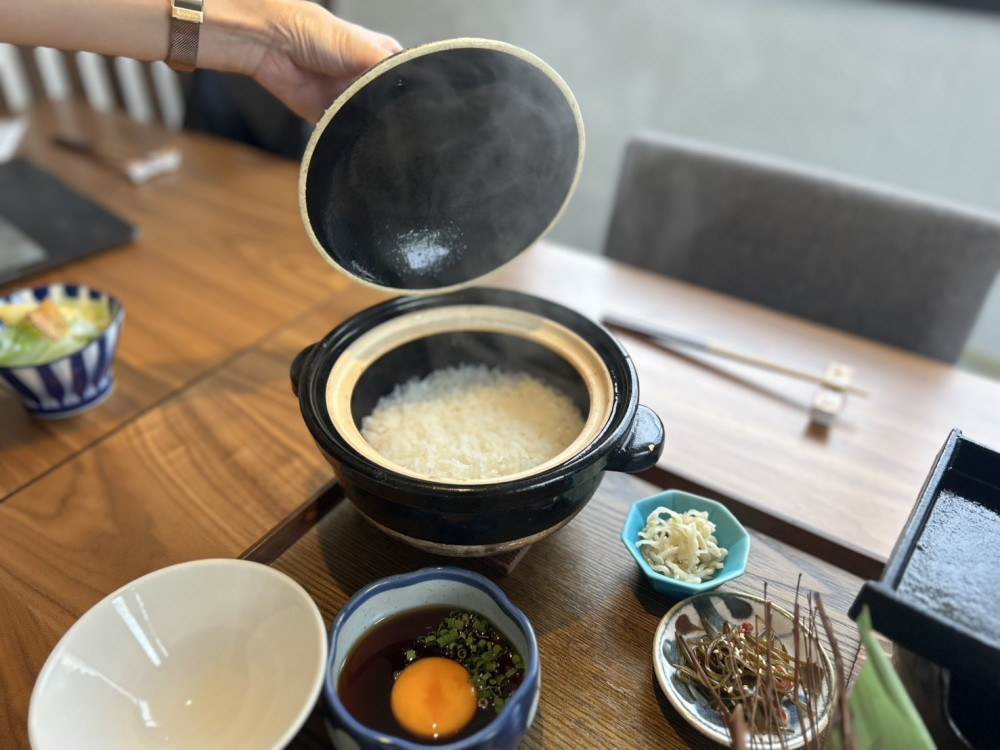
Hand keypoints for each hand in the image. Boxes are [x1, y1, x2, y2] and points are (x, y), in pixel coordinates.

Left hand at [242, 1, 402, 122]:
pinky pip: (344, 134)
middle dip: (389, 114)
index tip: (413, 105)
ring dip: (368, 127)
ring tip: (369, 125)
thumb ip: (389, 70)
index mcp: (383, 60)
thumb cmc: (316, 33)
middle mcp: (368, 81)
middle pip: (389, 107)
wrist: (274, 46)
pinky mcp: (330, 117)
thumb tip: (411, 92)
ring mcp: (349, 101)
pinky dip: (347, 137)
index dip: (412, 95)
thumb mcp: (364, 47)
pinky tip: (351, 132)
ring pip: (369, 123)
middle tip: (388, 118)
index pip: (408, 82)